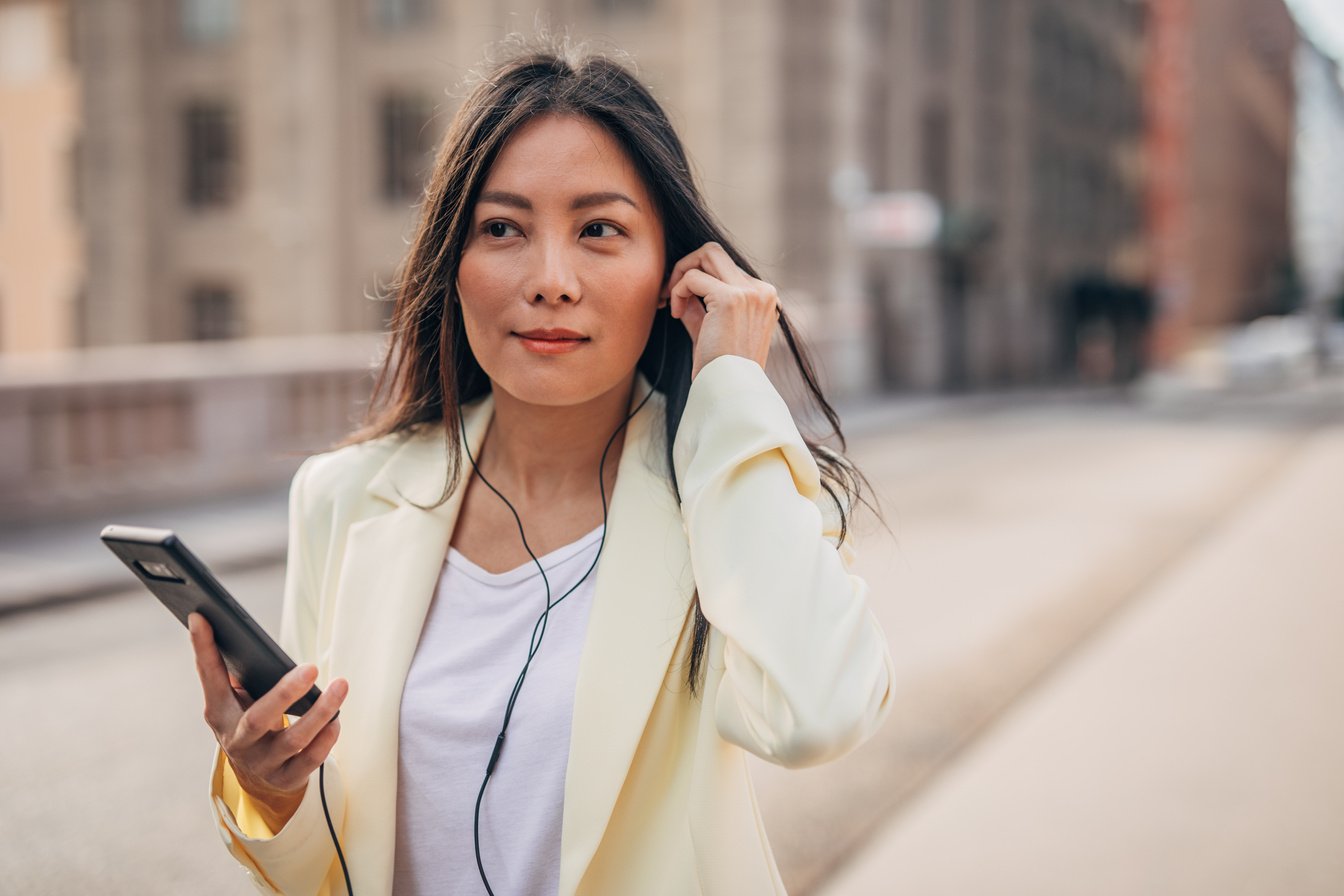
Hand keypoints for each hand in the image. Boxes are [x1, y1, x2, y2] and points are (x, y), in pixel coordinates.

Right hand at [189, 613, 346, 831]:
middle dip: (285, 693)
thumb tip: (214, 620)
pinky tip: (337, 720)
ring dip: (321, 712)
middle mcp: (237, 741)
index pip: (210, 678)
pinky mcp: (286, 779)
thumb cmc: (248, 720)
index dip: (203, 649)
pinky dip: (327, 739)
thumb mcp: (233, 699)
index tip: (202, 615)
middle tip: (311, 667)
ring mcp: (261, 763)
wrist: (255, 775)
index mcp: (219, 714)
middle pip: (259, 719)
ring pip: (293, 741)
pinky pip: (310, 761)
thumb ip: (228, 669)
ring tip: (341, 686)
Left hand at [666, 242, 779, 379]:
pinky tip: (675, 314)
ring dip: (681, 273)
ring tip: (671, 302)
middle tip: (668, 292)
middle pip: (716, 252)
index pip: (724, 268)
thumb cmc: (719, 367)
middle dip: (686, 266)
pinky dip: (678, 291)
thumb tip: (682, 282)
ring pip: (707, 253)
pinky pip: (693, 277)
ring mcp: (750, 293)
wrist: (728, 390)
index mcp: (764, 298)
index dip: (696, 278)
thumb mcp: (711, 328)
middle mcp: (762, 291)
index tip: (677, 299)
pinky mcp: (731, 298)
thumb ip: (701, 304)